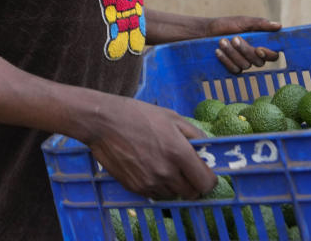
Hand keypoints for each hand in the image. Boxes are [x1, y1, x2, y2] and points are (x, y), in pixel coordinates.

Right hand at [86, 96, 216, 199]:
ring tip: (163, 166)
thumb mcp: (171, 117)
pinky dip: (157, 187)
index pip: (206, 183)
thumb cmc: (137, 115)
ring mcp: (149, 182)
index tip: (204, 172)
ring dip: (174, 186)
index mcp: (179, 153)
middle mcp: (166, 172)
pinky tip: (148, 168)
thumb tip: (209, 148)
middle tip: (184, 170)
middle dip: (192, 183)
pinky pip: (155, 195)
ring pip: (173, 195)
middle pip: (192, 193)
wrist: (102, 122)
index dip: (208, 179)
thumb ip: (195, 134)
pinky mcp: (135, 188)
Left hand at [207, 16, 280, 72]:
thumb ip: (260, 24)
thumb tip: (279, 26)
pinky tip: (218, 51)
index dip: (269, 55)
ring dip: (232, 53)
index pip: (273, 55)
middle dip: (245, 50)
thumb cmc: (226, 25)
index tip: (259, 49)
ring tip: (221, 41)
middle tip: (234, 39)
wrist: (206, 32)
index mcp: (260, 43)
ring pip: (245, 65)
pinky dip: (226, 60)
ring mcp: (243, 62)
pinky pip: (234, 69)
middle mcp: (254, 55)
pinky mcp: (233, 67)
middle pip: (259, 62)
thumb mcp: (243, 21)